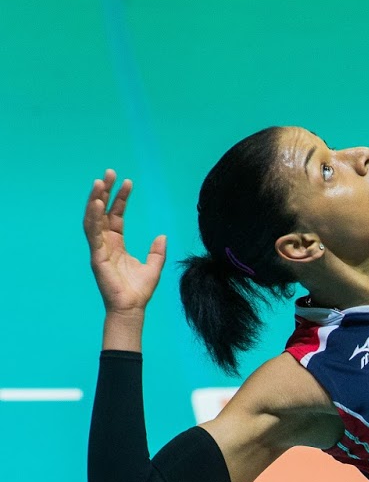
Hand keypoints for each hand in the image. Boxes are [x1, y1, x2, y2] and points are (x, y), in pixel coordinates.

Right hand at [83, 170, 166, 310]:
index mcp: (116, 243)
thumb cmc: (139, 291)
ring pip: (93, 219)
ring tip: (99, 182)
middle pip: (102, 212)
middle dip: (104, 192)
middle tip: (109, 172)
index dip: (120, 198)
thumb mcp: (154, 267)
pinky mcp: (96, 257)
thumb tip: (162, 235)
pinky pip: (92, 233)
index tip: (127, 182)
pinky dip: (93, 217)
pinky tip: (96, 203)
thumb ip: (157, 251)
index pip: (116, 215)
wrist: (132, 308)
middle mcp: (105, 243)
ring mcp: (99, 249)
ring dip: (95, 199)